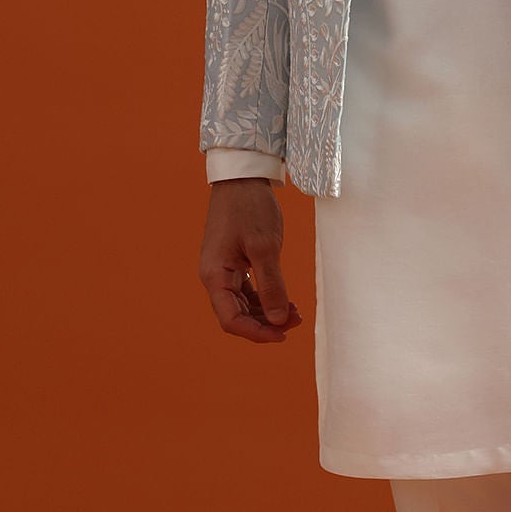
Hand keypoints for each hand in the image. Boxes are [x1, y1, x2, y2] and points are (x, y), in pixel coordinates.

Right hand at [199, 178, 303, 343]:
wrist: (242, 177)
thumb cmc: (250, 208)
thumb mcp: (265, 247)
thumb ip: (272, 286)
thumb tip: (279, 320)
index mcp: (215, 275)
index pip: (231, 320)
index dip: (257, 333)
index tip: (284, 334)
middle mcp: (214, 277)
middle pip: (237, 316)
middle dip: (266, 324)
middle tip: (296, 321)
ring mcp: (223, 270)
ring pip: (243, 306)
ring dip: (267, 313)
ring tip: (296, 311)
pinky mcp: (234, 263)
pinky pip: (247, 292)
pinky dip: (265, 299)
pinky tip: (286, 300)